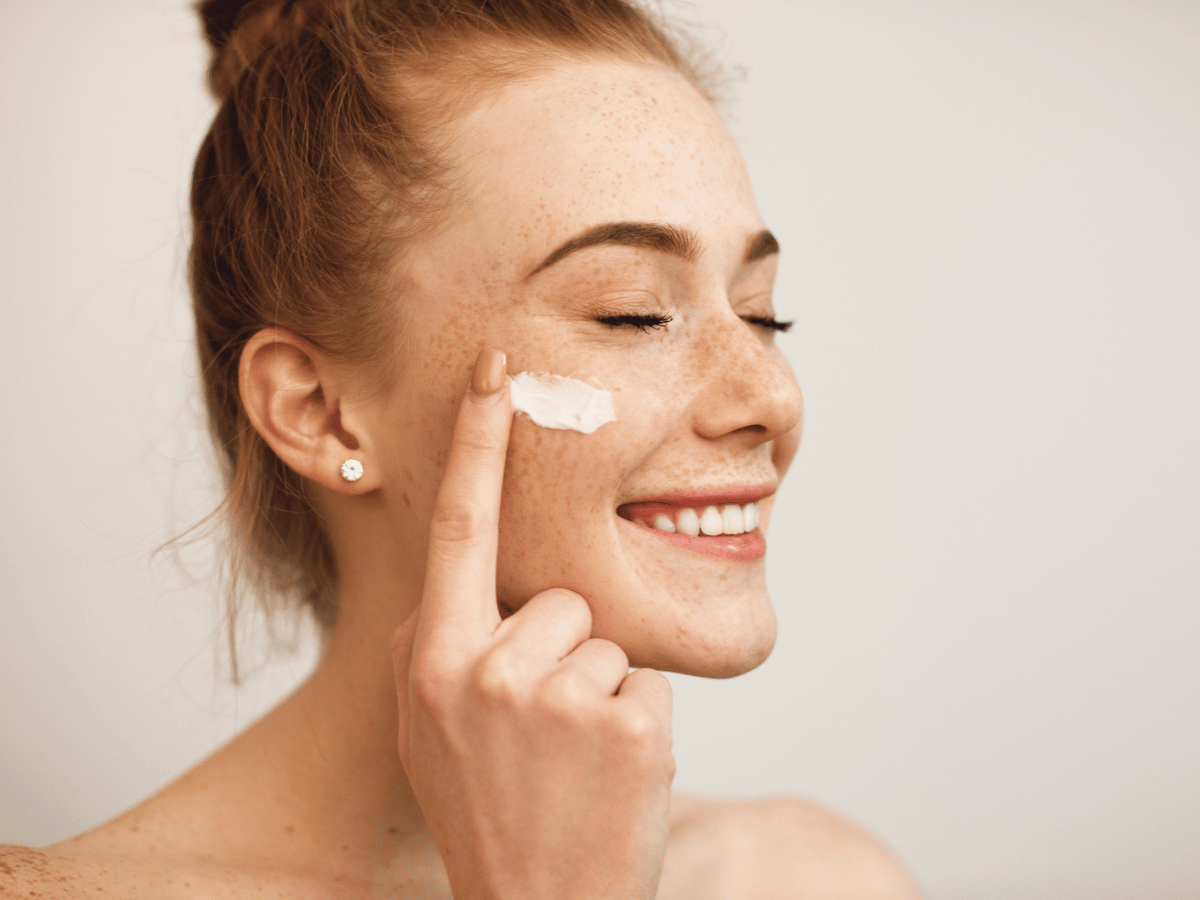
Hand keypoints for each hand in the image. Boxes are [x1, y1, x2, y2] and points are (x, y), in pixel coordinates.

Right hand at [391, 348, 674, 899]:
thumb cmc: (488, 813)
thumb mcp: (431, 728)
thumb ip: (444, 647)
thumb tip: (455, 586)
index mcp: (431, 657)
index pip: (458, 526)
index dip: (475, 441)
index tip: (494, 370)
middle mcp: (482, 666)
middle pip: (561, 598)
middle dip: (564, 655)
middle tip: (542, 739)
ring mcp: (553, 695)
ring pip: (607, 640)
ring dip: (600, 695)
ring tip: (570, 763)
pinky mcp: (622, 722)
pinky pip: (645, 684)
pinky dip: (637, 727)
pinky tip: (607, 778)